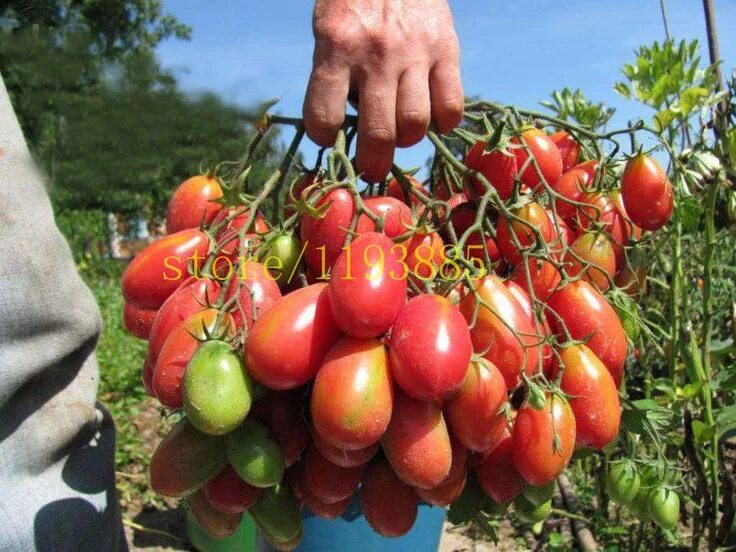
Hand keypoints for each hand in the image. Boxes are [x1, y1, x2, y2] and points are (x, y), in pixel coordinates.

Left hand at [303, 0, 462, 181]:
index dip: (324, 137)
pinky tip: (432, 117)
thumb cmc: (354, 0)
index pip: (324, 117)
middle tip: (371, 168)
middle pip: (379, 133)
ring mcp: (415, 52)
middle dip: (372, 163)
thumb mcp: (329, 29)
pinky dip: (442, 123)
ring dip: (406, 140)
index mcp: (336, 46)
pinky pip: (450, 106)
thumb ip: (334, 74)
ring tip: (400, 134)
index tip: (329, 136)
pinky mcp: (446, 48)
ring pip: (415, 125)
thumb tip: (347, 129)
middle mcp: (376, 53)